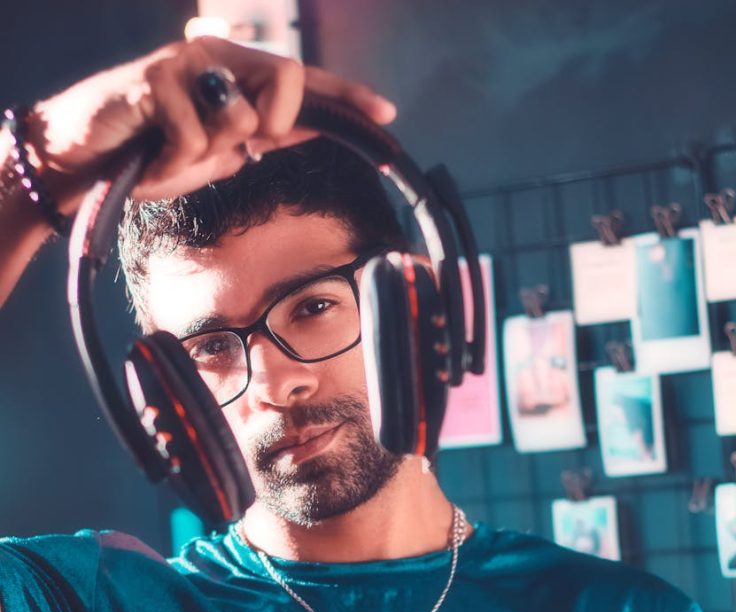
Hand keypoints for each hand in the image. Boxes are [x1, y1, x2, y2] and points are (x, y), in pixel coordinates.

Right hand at [23, 36, 396, 205]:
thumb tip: (304, 130)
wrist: (82, 162)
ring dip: (206, 154)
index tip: (385, 115)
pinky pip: (193, 137)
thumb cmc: (148, 155)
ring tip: (169, 152)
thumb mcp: (215, 154)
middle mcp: (215, 57)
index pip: (301, 80)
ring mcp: (184, 63)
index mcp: (233, 72)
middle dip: (272, 124)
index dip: (345, 94)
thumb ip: (258, 138)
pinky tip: (150, 156)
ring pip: (238, 118)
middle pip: (285, 80)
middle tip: (237, 147)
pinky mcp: (153, 80)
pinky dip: (172, 162)